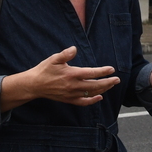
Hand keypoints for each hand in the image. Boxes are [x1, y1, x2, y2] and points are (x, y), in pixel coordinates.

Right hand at [0, 46, 119, 110]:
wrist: (34, 85)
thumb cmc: (44, 70)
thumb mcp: (54, 58)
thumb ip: (66, 54)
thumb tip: (75, 49)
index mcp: (71, 74)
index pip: (91, 73)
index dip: (102, 72)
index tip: (111, 69)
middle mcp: (73, 86)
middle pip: (94, 85)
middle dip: (107, 82)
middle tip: (117, 80)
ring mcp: (71, 94)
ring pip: (91, 93)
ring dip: (102, 90)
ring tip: (111, 85)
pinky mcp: (68, 100)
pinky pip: (83, 102)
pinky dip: (92, 101)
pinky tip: (99, 97)